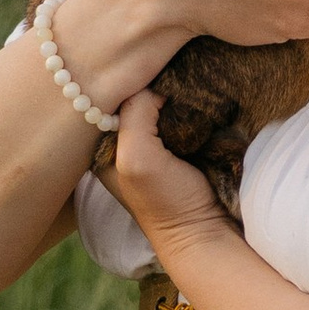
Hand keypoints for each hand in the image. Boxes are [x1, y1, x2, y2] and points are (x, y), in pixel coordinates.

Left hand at [103, 88, 229, 271]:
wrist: (206, 231)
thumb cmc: (166, 202)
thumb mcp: (137, 158)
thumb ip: (135, 115)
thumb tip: (156, 86)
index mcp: (102, 148)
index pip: (110, 96)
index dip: (130, 83)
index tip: (149, 78)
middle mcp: (123, 144)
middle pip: (133, 96)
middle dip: (150, 86)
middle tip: (171, 83)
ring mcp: (153, 144)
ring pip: (158, 101)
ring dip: (173, 94)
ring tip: (185, 91)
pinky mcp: (180, 144)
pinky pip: (179, 112)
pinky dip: (188, 104)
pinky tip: (195, 103)